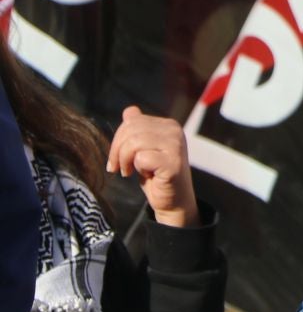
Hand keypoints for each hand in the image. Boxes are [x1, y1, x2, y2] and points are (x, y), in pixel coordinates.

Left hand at [106, 106, 198, 227]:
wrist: (173, 200)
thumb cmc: (156, 175)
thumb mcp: (145, 149)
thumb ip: (138, 129)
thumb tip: (130, 111)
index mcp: (169, 125)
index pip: (132, 121)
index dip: (118, 139)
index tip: (116, 158)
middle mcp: (175, 131)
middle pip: (131, 130)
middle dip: (117, 150)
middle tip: (118, 167)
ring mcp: (176, 146)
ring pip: (134, 142)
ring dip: (125, 160)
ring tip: (129, 171)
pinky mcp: (173, 162)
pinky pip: (142, 158)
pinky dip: (138, 168)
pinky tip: (145, 175)